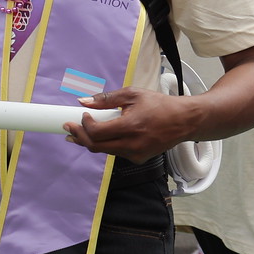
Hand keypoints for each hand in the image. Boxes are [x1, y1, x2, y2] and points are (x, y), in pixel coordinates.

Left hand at [63, 87, 198, 160]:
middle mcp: (133, 144)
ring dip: (90, 142)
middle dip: (79, 137)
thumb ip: (106, 99)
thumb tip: (82, 101)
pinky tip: (102, 137)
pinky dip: (106, 145)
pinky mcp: (139, 158)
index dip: (83, 126)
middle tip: (68, 129)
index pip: (97, 132)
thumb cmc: (159, 105)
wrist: (185, 121)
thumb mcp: (132, 94)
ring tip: (79, 133)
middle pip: (96, 146)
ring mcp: (137, 154)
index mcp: (131, 127)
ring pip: (105, 151)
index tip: (80, 116)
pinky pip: (116, 153)